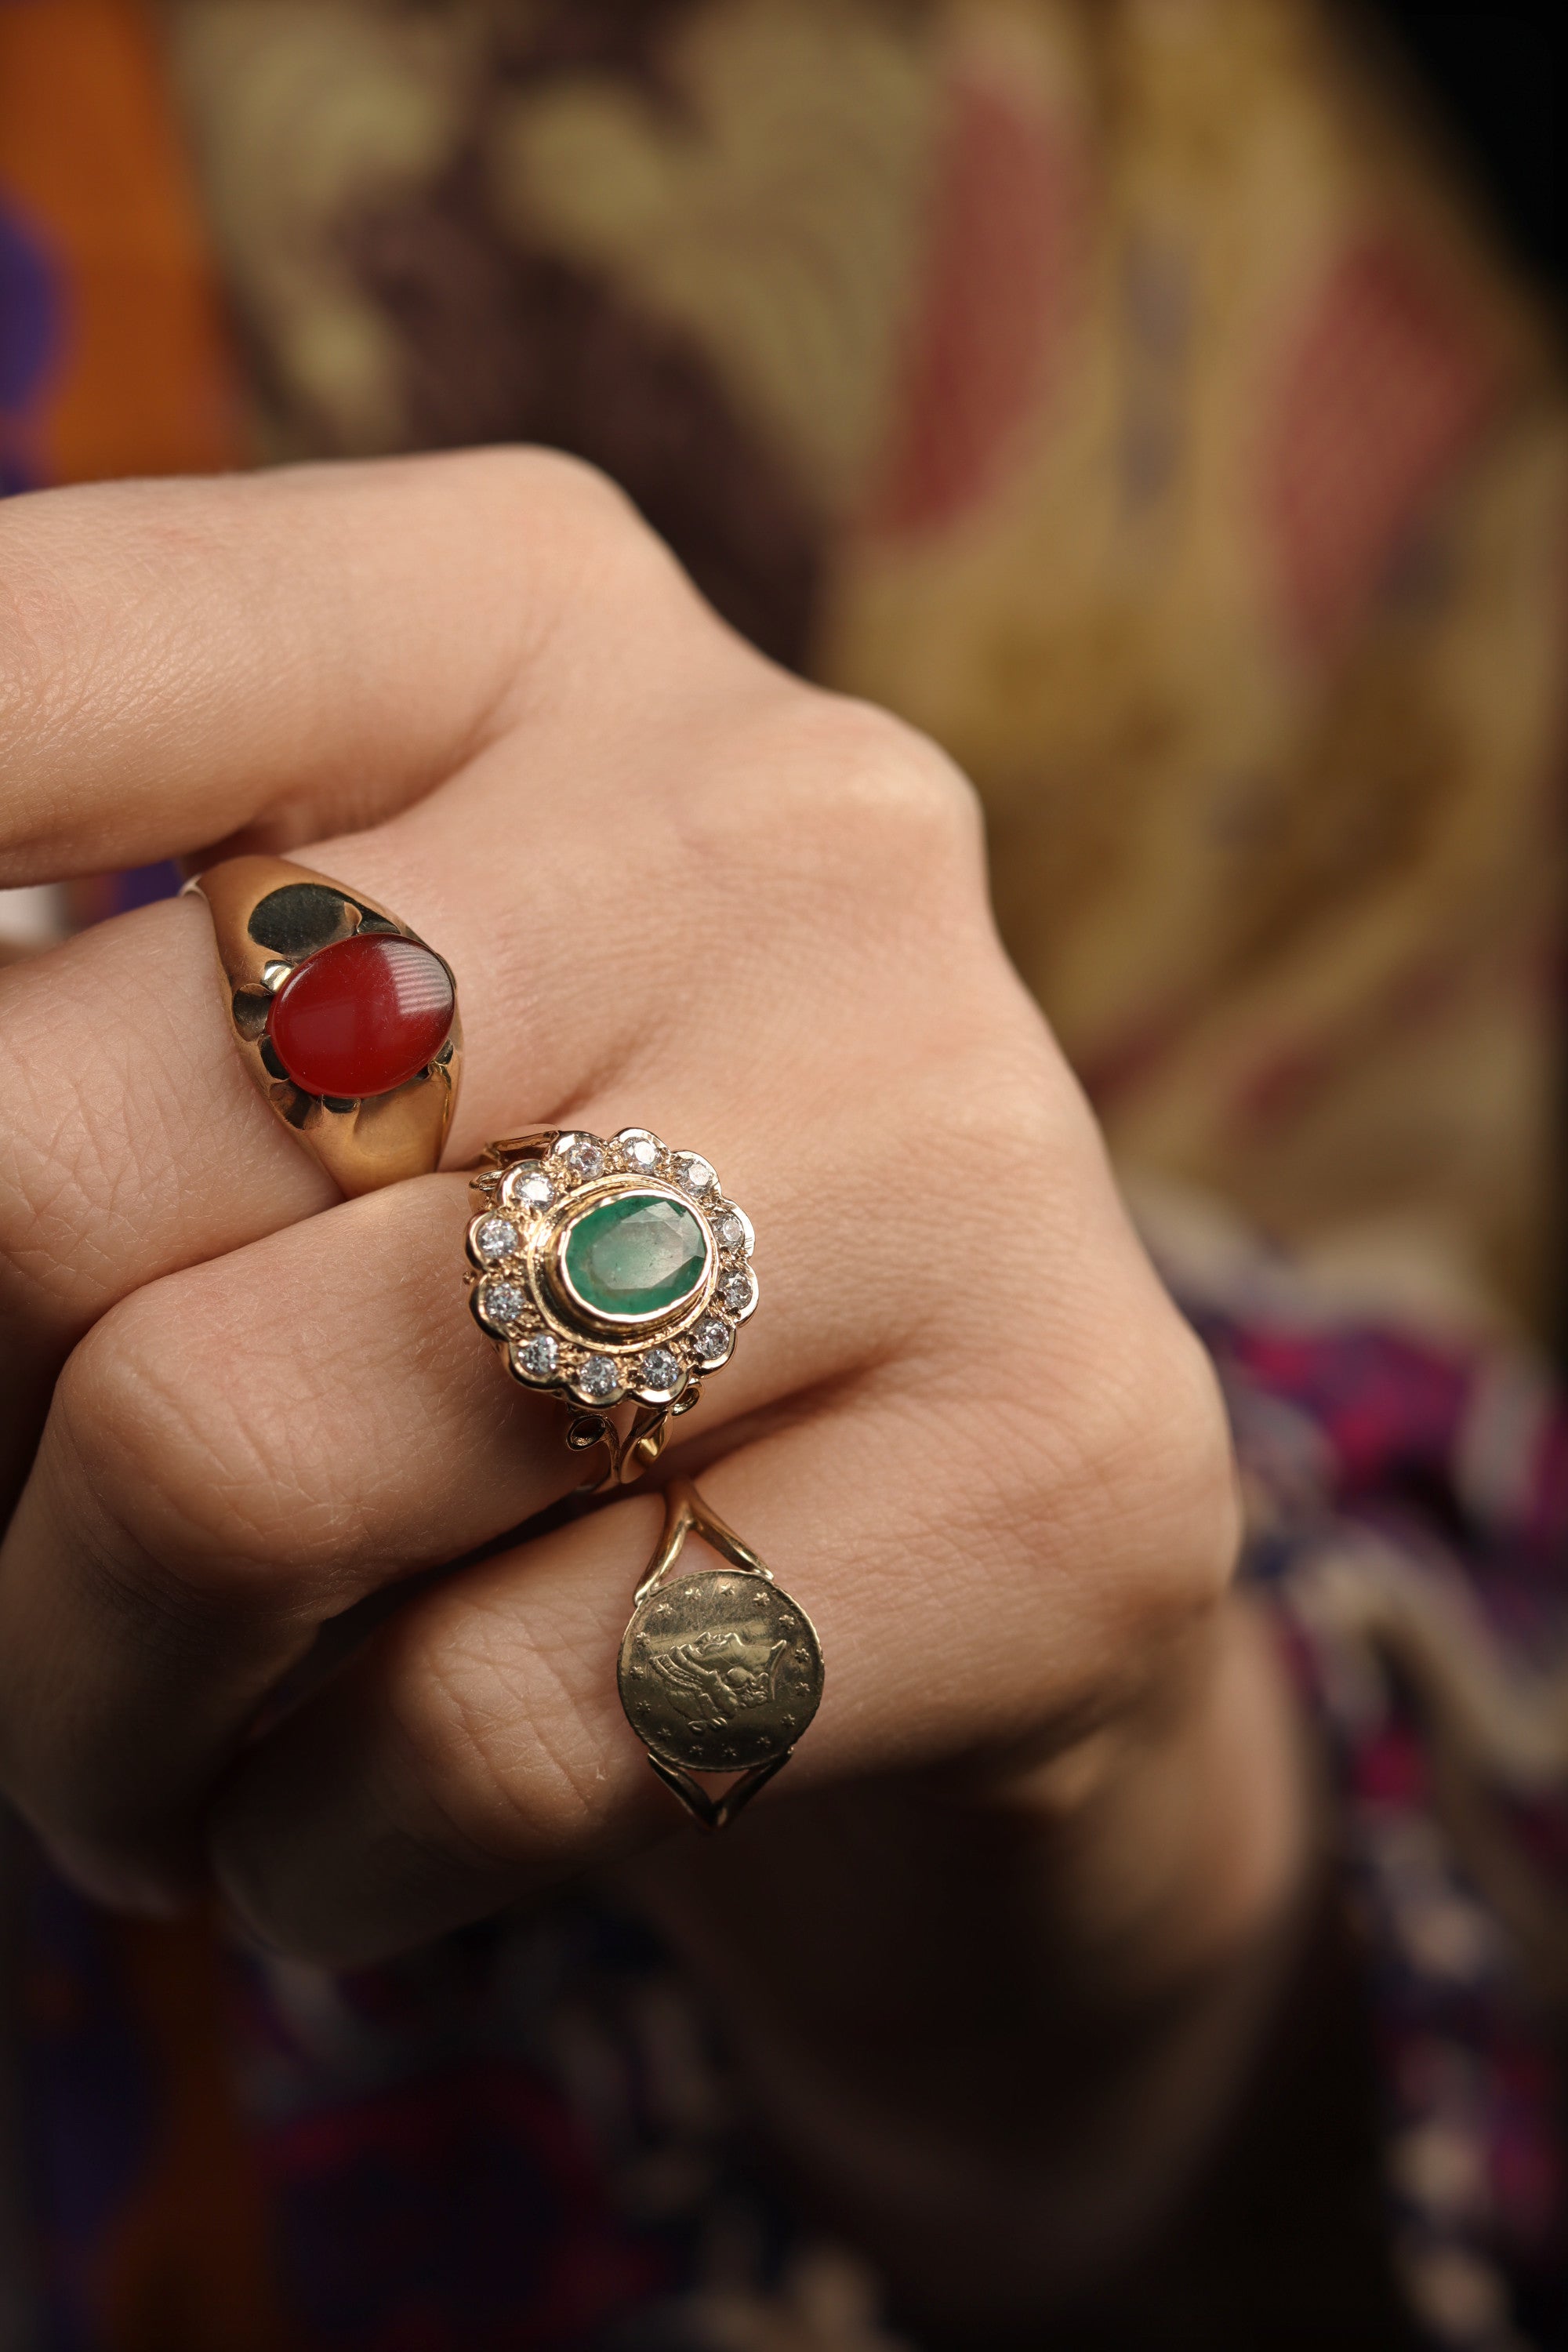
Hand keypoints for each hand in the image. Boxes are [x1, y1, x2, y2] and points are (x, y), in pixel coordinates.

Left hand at [0, 454, 1301, 2315]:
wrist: (962, 1555)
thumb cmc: (520, 1290)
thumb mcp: (270, 1089)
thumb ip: (43, 1077)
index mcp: (526, 614)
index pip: (20, 674)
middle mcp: (780, 813)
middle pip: (50, 1162)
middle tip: (2, 1564)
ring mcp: (960, 1131)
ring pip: (236, 1466)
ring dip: (84, 1706)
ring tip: (143, 1755)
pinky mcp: (1068, 1469)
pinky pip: (482, 1732)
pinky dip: (317, 1852)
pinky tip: (368, 1828)